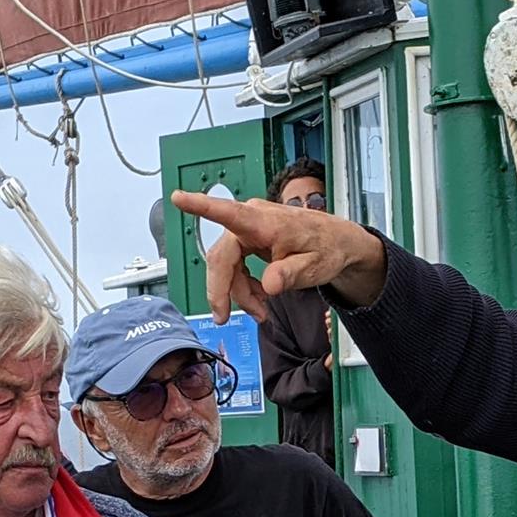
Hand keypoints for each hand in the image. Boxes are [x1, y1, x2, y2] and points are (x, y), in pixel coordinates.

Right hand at [171, 190, 385, 323]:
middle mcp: (252, 220)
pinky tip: (260, 297)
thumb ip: (290, 275)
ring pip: (226, 266)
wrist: (338, 243)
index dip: (201, 206)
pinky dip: (243, 285)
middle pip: (221, 258)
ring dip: (237, 292)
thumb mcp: (314, 267)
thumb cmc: (328, 249)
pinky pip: (235, 265)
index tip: (178, 198)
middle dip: (222, 291)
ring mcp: (249, 228)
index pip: (228, 213)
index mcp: (265, 223)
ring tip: (260, 311)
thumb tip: (269, 285)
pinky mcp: (249, 238)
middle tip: (224, 318)